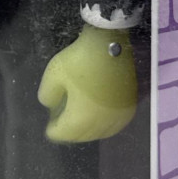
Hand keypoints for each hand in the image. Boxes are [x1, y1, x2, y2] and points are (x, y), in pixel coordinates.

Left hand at [38, 25, 137, 142]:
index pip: (64, 133)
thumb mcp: (54, 73)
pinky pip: (115, 125)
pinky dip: (104, 126)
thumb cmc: (81, 59)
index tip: (49, 127)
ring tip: (79, 121)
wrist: (113, 43)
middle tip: (62, 123)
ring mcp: (118, 116)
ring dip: (88, 131)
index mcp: (81, 118)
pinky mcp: (130, 107)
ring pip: (100, 133)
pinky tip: (99, 118)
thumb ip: (47, 94)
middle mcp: (101, 123)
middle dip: (70, 132)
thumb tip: (50, 105)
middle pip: (82, 136)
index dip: (54, 130)